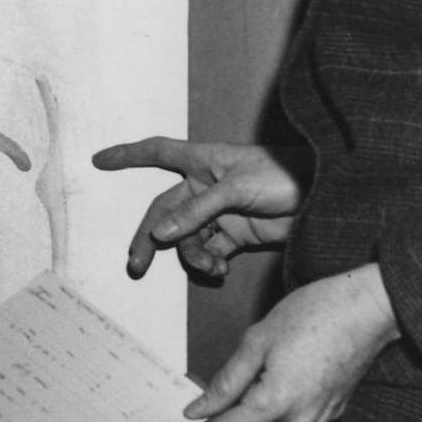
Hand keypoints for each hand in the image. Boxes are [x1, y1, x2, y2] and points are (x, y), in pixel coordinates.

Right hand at [92, 137, 304, 280]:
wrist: (322, 198)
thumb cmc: (281, 176)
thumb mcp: (237, 189)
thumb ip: (198, 210)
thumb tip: (161, 233)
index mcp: (202, 162)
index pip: (157, 152)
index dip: (128, 155)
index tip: (99, 161)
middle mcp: (204, 186)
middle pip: (164, 212)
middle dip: (149, 238)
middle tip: (137, 265)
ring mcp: (219, 212)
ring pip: (187, 237)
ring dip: (192, 255)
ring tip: (210, 266)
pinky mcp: (237, 233)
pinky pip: (211, 250)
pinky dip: (211, 262)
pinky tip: (221, 268)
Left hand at [162, 263, 397, 421]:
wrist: (371, 308)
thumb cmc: (317, 314)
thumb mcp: (258, 340)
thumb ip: (226, 380)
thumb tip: (199, 408)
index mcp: (275, 403)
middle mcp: (299, 420)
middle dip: (216, 420)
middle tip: (190, 400)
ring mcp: (318, 418)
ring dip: (244, 410)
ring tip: (232, 381)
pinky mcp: (330, 411)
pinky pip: (288, 417)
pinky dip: (268, 405)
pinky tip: (264, 380)